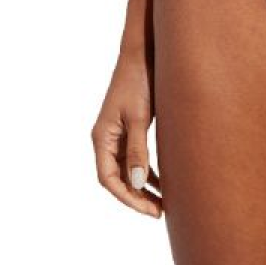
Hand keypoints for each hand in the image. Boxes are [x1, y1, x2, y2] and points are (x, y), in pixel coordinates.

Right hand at [91, 50, 162, 217]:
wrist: (144, 52)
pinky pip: (135, 157)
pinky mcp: (131, 126)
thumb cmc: (139, 81)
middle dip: (136, 197)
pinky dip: (147, 170)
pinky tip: (163, 181)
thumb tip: (139, 183)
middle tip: (159, 212)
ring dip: (143, 186)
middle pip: (117, 178)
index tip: (148, 209)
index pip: (108, 178)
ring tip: (163, 203)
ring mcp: (118, 133)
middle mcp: (106, 138)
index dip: (127, 197)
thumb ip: (138, 150)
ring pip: (127, 169)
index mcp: (102, 137)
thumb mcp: (139, 117)